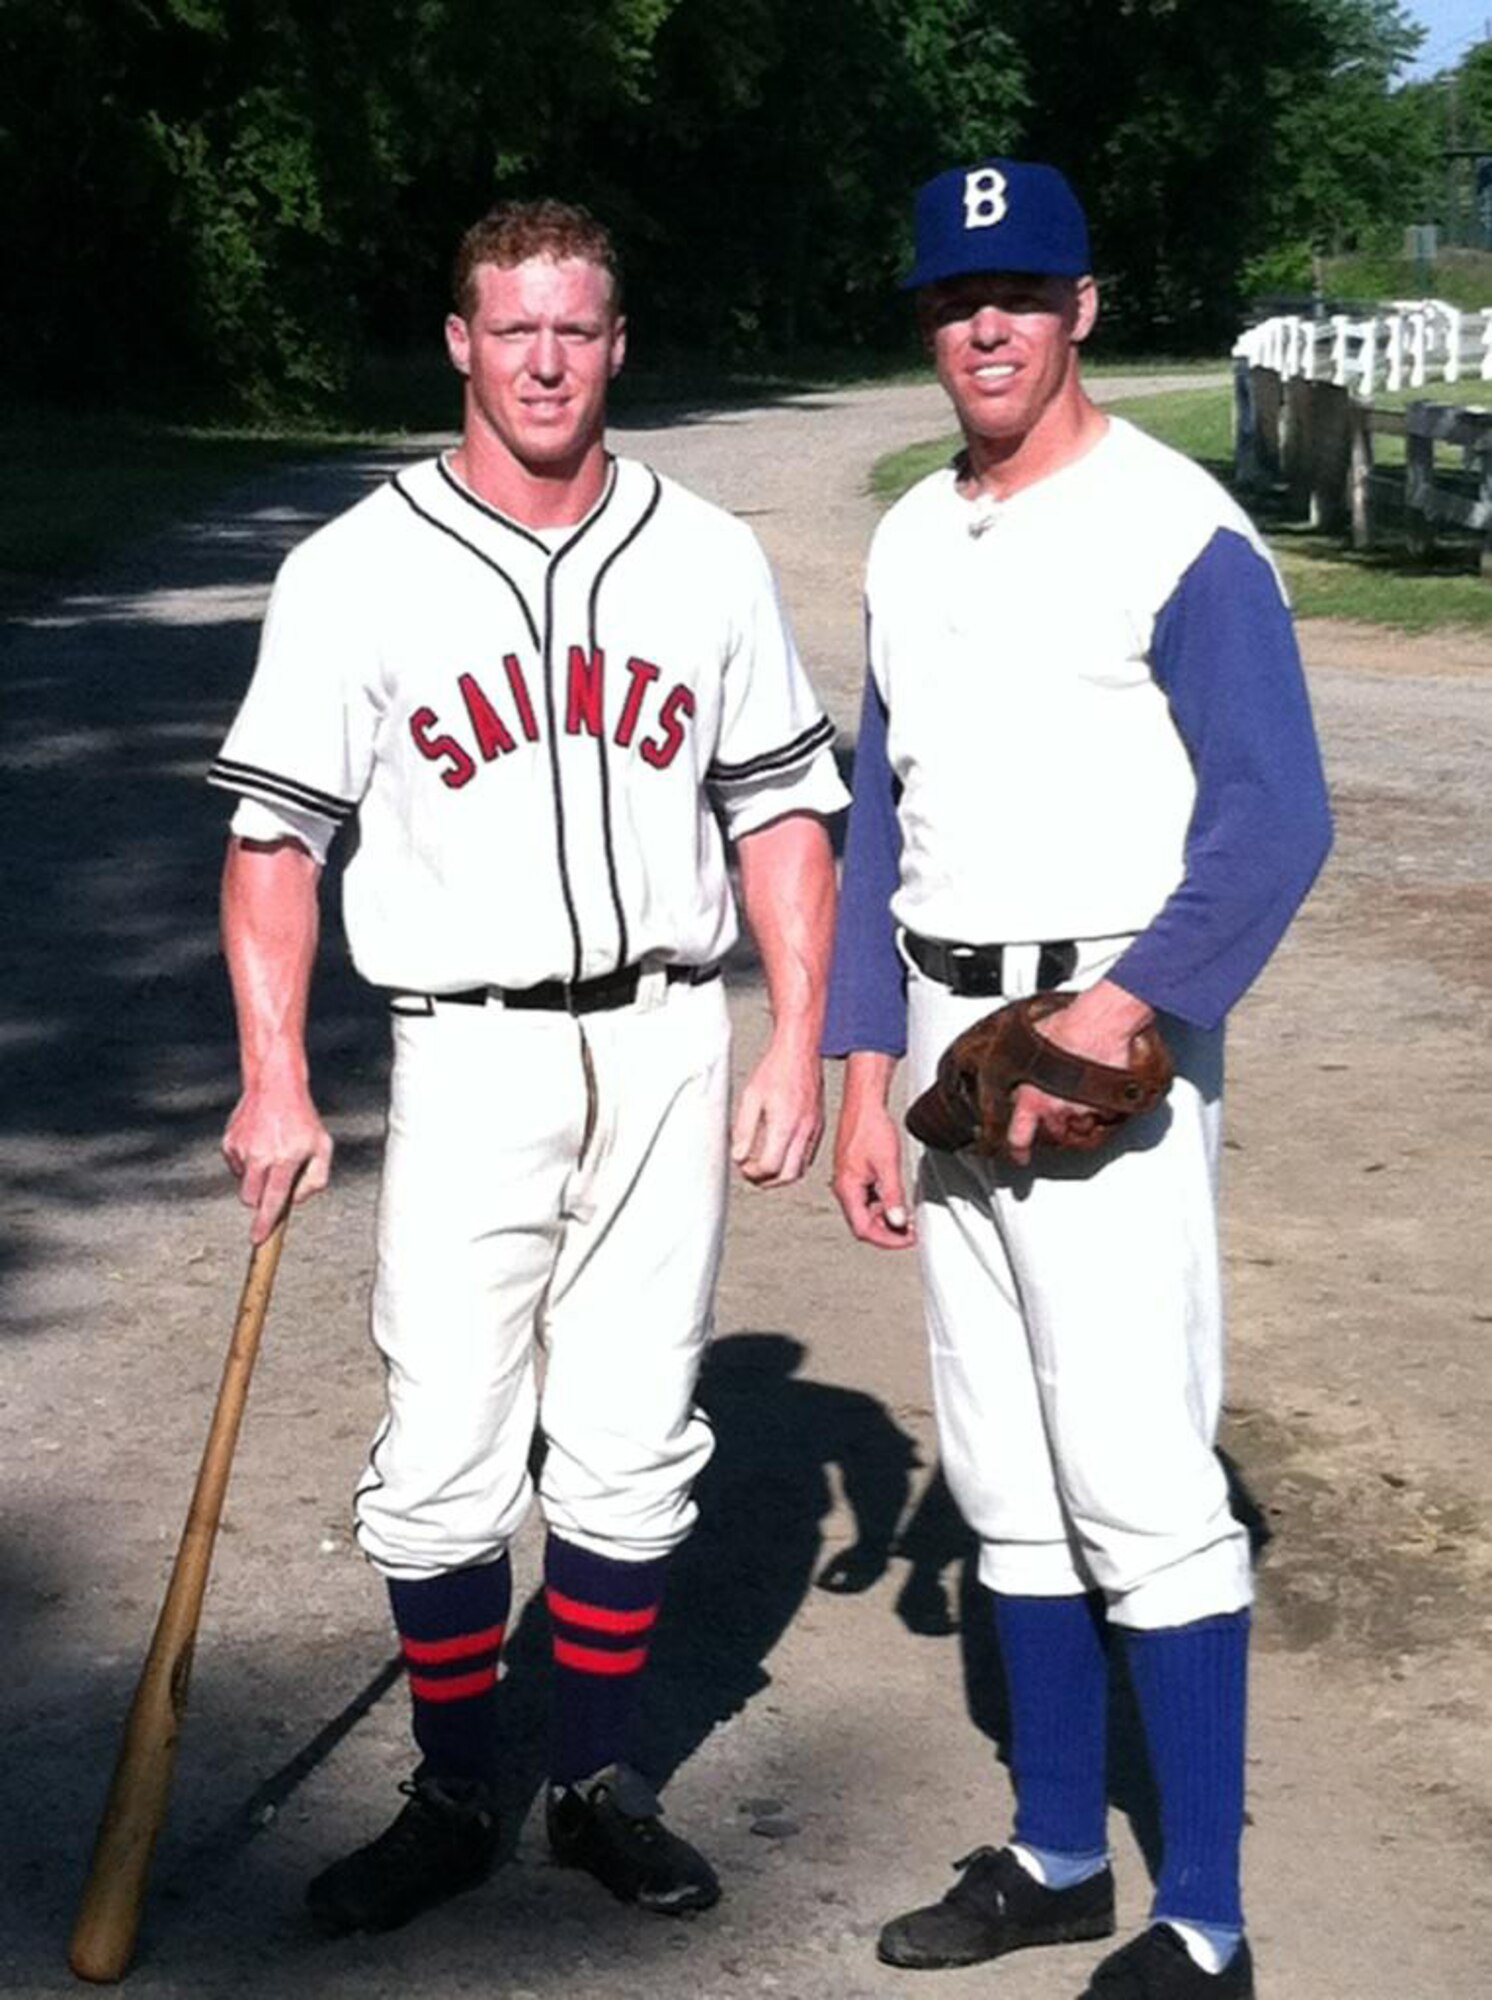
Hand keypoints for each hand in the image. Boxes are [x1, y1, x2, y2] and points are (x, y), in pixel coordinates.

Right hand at [222, 1061, 332, 1242]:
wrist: (276, 1086)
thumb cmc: (303, 1119)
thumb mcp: (323, 1148)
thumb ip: (316, 1180)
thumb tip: (295, 1202)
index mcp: (286, 1159)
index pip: (273, 1200)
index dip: (265, 1224)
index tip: (258, 1239)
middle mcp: (261, 1155)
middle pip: (251, 1199)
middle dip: (261, 1200)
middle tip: (275, 1180)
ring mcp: (242, 1149)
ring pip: (243, 1184)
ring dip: (256, 1179)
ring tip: (272, 1153)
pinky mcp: (229, 1143)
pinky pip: (236, 1167)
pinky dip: (247, 1163)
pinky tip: (260, 1143)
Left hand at [731, 1037, 823, 1187]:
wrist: (800, 1052)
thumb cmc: (776, 1069)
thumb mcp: (750, 1097)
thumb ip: (744, 1130)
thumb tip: (739, 1155)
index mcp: (785, 1124)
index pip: (770, 1166)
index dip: (753, 1173)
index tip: (743, 1166)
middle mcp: (803, 1130)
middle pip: (788, 1176)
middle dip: (767, 1181)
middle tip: (752, 1175)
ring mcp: (814, 1129)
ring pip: (801, 1169)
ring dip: (781, 1175)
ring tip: (764, 1168)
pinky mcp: (819, 1126)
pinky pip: (808, 1156)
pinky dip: (793, 1163)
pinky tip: (780, 1154)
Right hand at [832, 1086, 916, 1248]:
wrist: (863, 1105)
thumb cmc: (870, 1128)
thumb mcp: (888, 1165)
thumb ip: (893, 1196)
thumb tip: (898, 1220)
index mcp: (847, 1189)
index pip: (864, 1230)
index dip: (888, 1239)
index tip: (907, 1240)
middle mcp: (844, 1189)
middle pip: (863, 1225)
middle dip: (888, 1232)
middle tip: (910, 1232)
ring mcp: (848, 1183)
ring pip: (865, 1214)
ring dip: (886, 1220)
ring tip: (906, 1218)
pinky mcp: (854, 1175)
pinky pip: (867, 1200)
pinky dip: (882, 1206)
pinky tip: (895, 1202)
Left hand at [1004, 978, 1153, 1167]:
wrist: (1100, 1023)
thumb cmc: (1067, 1028)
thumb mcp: (1029, 1049)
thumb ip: (1022, 1066)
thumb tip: (1016, 1065)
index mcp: (1032, 1098)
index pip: (1018, 1136)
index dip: (1018, 1152)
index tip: (1020, 1158)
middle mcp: (1057, 1110)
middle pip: (1054, 1132)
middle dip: (1054, 1123)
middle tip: (1059, 1106)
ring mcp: (1083, 1111)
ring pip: (1079, 1126)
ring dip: (1078, 1116)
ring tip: (1080, 1092)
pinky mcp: (1107, 1107)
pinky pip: (1103, 1115)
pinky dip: (1102, 1106)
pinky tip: (1100, 1086)